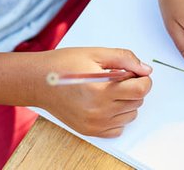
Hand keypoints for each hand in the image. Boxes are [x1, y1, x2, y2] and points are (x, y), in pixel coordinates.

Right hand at [34, 47, 151, 137]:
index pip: (141, 90)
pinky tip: (105, 103)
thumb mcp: (96, 53)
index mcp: (101, 90)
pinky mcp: (90, 130)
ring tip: (108, 89)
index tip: (136, 73)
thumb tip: (145, 69)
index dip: (143, 79)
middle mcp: (99, 111)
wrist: (38, 81)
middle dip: (133, 88)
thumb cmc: (64, 64)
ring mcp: (95, 123)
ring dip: (126, 102)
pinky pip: (118, 128)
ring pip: (130, 115)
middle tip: (118, 77)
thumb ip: (125, 59)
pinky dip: (117, 116)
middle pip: (137, 102)